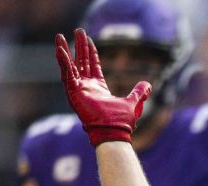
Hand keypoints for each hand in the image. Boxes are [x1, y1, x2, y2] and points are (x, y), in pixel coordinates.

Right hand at [55, 28, 151, 146]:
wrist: (114, 132)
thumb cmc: (122, 122)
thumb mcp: (133, 102)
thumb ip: (139, 93)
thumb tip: (148, 85)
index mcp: (98, 88)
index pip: (92, 65)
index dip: (90, 52)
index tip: (88, 39)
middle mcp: (87, 88)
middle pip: (81, 62)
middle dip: (79, 46)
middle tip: (77, 30)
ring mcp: (79, 90)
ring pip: (70, 66)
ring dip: (65, 51)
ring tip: (59, 36)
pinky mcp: (73, 93)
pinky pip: (66, 75)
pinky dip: (63, 62)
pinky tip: (59, 49)